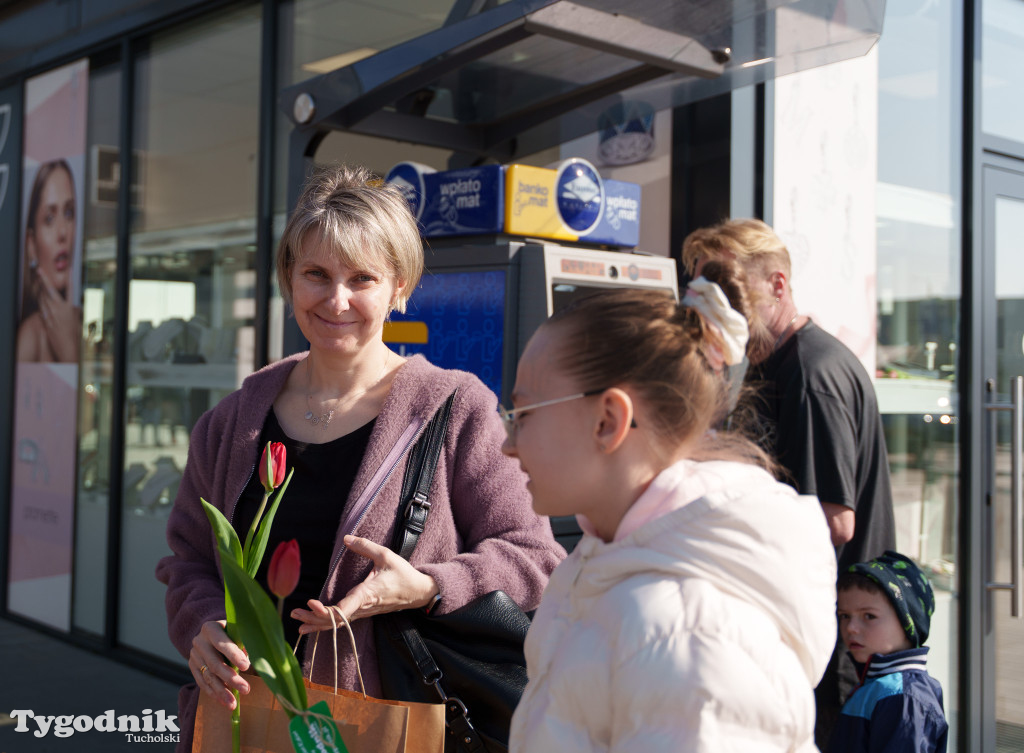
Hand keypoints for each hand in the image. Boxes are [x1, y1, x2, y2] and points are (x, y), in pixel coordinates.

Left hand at [36, 269, 80, 362]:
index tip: (70, 268)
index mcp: (70, 308)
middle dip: (43, 279)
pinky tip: (39, 296)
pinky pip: (40, 306)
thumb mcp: (78, 320)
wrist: (67, 347)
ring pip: (42, 297)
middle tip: (39, 269)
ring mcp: (50, 313)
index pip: (71, 289)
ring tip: (38, 280)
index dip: (70, 277)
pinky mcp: (44, 319)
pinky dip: (40, 300)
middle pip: (49, 290)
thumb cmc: (75, 335)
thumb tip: (73, 305)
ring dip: (40, 289)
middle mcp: (58, 309)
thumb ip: (73, 310)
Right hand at [189, 620, 250, 707]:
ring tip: (233, 704)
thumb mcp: (237, 631)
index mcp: (210, 628)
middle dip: (231, 678)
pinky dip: (213, 693)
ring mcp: (194, 655)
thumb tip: (252, 661)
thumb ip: (243, 643)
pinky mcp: (192, 666)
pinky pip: (202, 682)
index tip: (246, 667)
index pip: (222, 643)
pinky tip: (223, 701)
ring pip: (208, 676)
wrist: (211, 634)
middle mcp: (199, 641)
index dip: (234, 655)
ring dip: (222, 691)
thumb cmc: (231, 632)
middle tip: (246, 689)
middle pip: (215, 663)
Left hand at [291, 535, 437, 633]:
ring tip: (298, 621)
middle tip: (296, 612)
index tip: (312, 603)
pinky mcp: (364, 612)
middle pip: (335, 620)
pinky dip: (326, 625)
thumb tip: (346, 538)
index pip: (344, 609)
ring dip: (317, 622)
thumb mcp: (386, 555)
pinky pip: (342, 622)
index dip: (327, 610)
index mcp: (367, 594)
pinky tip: (313, 626)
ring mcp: (363, 612)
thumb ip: (365, 547)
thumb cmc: (403, 574)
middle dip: (314, 617)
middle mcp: (363, 607)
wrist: (418, 592)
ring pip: (338, 623)